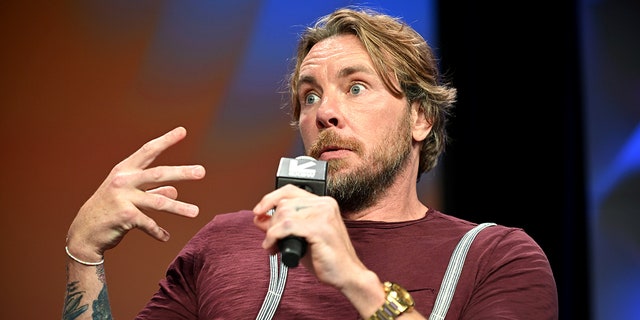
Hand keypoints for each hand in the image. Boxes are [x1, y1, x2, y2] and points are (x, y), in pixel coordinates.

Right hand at [66, 126, 205, 261]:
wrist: (84, 233)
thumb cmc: (109, 210)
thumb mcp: (129, 195)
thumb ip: (152, 190)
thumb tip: (175, 189)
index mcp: (125, 170)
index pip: (148, 151)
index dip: (166, 140)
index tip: (183, 131)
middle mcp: (123, 180)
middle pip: (158, 174)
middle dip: (182, 172)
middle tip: (202, 172)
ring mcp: (123, 198)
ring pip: (158, 202)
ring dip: (179, 208)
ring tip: (196, 212)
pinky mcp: (125, 216)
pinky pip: (149, 224)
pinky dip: (158, 232)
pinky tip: (165, 237)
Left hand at [252, 184, 366, 288]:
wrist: (347, 275)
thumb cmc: (327, 258)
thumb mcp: (301, 237)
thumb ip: (283, 226)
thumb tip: (260, 218)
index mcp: (323, 203)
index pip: (290, 190)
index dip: (270, 198)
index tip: (258, 211)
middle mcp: (325, 204)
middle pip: (284, 203)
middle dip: (270, 223)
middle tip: (269, 240)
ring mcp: (324, 215)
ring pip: (284, 214)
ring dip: (271, 232)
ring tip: (273, 246)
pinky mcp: (320, 229)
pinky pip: (287, 227)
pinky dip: (274, 237)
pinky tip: (273, 247)